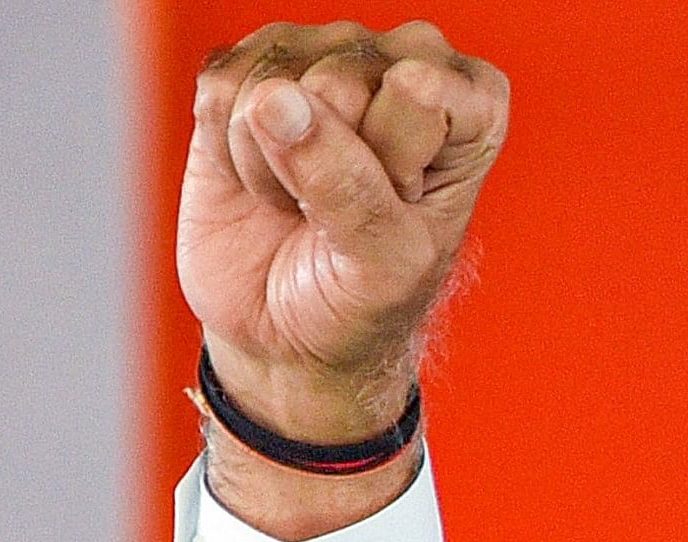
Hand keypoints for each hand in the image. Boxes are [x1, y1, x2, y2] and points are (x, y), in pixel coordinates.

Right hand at [179, 22, 507, 447]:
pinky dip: (228, 150)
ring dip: (272, 163)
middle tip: (339, 209)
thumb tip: (278, 101)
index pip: (422, 86)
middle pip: (339, 78)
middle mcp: (397, 63)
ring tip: (301, 199)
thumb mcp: (384, 265)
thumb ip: (348, 186)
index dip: (396, 156)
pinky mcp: (245, 75)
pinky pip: (221, 87)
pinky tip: (261, 178)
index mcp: (466, 104)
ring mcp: (318, 59)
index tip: (399, 201)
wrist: (284, 336)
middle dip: (327, 163)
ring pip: (271, 80)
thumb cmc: (361, 300)